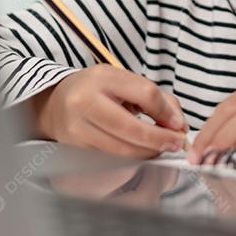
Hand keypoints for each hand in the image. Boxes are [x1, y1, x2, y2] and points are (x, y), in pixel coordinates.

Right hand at [30, 65, 186, 158]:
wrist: (56, 102)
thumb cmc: (97, 90)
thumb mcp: (124, 81)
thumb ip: (155, 98)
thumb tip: (178, 124)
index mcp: (104, 77)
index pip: (145, 94)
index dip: (167, 112)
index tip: (179, 124)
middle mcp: (86, 101)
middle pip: (133, 128)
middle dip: (160, 139)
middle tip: (177, 143)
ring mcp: (78, 127)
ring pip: (123, 148)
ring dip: (148, 152)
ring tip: (161, 148)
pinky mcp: (75, 147)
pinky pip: (111, 157)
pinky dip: (131, 157)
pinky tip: (141, 152)